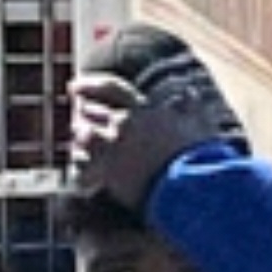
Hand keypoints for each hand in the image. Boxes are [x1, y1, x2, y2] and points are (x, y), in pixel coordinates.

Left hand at [67, 61, 245, 211]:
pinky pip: (81, 172)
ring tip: (81, 147)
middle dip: (82, 115)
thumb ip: (191, 107)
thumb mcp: (198, 125)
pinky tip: (86, 177)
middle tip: (78, 118)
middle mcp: (123, 125)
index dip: (89, 84)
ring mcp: (112, 150)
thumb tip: (191, 93)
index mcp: (142, 110)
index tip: (74, 86)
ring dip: (80, 141)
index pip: (109, 88)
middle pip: (89, 111)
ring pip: (81, 137)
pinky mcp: (108, 175)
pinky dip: (81, 174)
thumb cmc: (197, 156)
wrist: (190, 187)